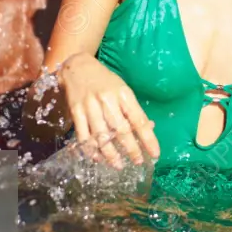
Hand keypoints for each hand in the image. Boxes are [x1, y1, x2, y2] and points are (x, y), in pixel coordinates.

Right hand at [58, 52, 159, 167]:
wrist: (77, 67)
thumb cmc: (104, 81)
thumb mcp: (122, 90)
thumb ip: (133, 109)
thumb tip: (149, 128)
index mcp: (123, 94)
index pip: (139, 120)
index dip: (148, 139)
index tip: (155, 154)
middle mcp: (107, 100)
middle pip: (121, 130)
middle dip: (131, 149)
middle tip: (138, 162)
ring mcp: (90, 106)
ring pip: (102, 136)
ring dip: (111, 154)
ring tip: (119, 165)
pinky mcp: (76, 112)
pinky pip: (84, 136)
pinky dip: (91, 150)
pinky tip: (98, 158)